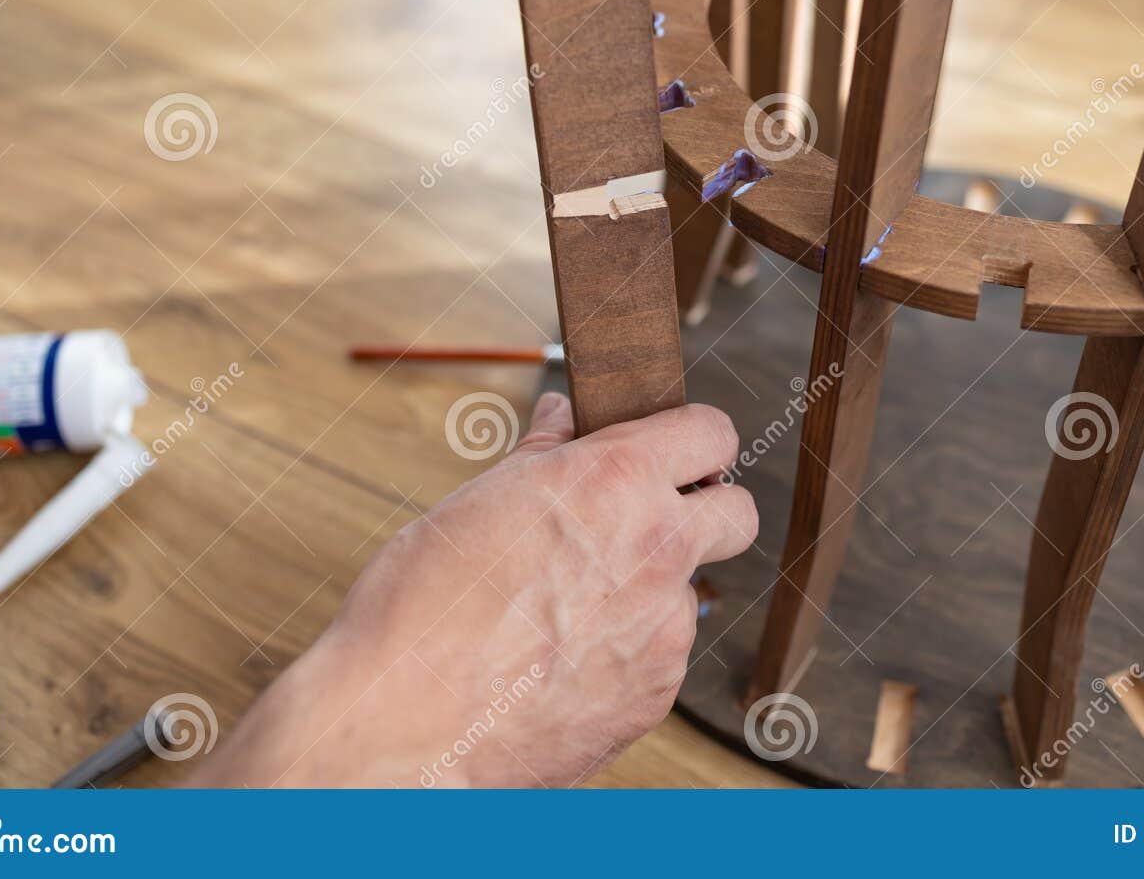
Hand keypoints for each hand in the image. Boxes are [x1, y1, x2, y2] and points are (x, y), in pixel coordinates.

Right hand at [191, 394, 756, 786]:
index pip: (712, 431)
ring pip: (688, 591)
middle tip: (645, 520)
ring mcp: (665, 629)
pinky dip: (624, 653)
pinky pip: (659, 657)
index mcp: (617, 482)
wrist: (404, 725)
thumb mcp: (478, 500)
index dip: (692, 439)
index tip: (668, 452)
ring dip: (650, 589)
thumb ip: (544, 453)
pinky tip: (559, 661)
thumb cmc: (422, 605)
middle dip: (704, 511)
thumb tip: (565, 418)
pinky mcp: (656, 695)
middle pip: (740, 512)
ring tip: (565, 608)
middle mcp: (659, 549)